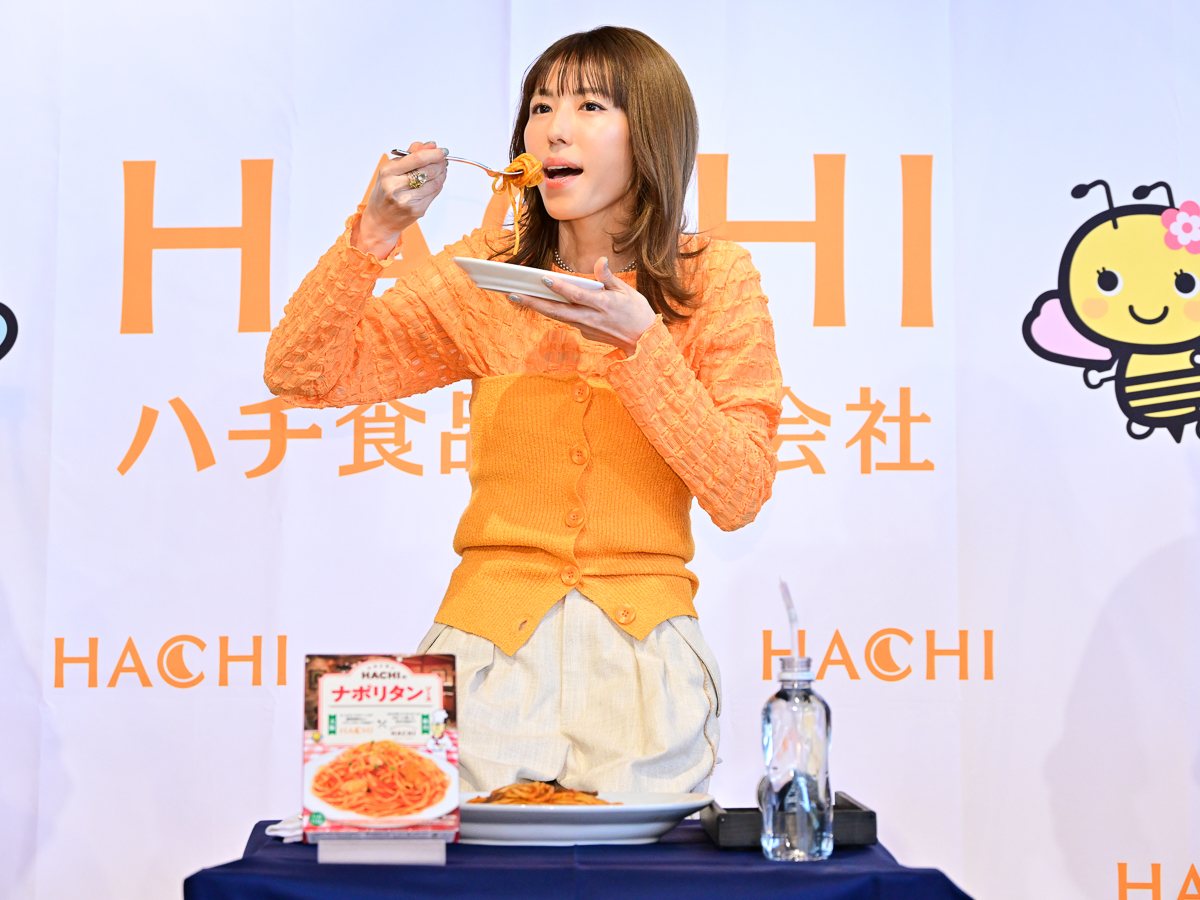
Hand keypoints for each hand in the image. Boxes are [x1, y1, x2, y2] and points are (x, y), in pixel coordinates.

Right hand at [354, 141, 447, 257]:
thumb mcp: (391, 170)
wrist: (380, 219)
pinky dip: (439, 184)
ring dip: (442, 173)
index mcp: (388, 172)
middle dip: (440, 163)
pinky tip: (436, 180)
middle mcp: (395, 186)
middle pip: (428, 170)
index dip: (433, 154)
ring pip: (434, 182)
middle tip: (443, 159)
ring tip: (441, 169)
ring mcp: (406, 200)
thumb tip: (431, 145)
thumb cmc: (385, 192)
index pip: (417, 159)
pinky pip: (434, 193)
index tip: (442, 150)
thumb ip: (410, 155)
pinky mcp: (416, 210)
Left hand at [512, 257, 656, 355]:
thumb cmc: (637, 313)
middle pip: (557, 310)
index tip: (543, 279)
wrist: (643, 342)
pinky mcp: (585, 332)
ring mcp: (586, 328)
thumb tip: (600, 261)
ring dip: (537, 307)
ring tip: (518, 296)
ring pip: (557, 316)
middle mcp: (591, 318)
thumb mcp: (627, 292)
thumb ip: (608, 278)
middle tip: (513, 294)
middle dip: (534, 302)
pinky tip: (541, 301)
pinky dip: (554, 310)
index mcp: (602, 304)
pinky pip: (567, 319)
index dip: (559, 287)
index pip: (576, 295)